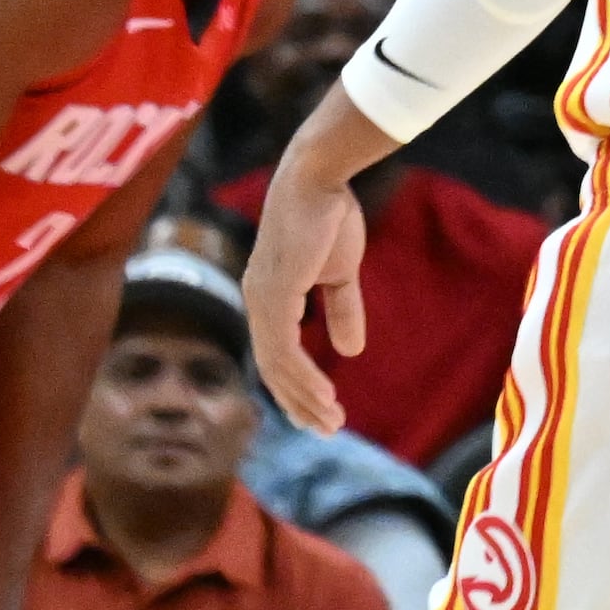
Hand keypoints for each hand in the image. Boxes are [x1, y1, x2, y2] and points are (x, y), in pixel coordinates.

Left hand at [241, 158, 372, 433]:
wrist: (320, 180)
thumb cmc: (330, 217)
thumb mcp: (342, 272)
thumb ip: (342, 310)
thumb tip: (350, 349)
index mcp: (270, 297)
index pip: (278, 354)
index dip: (298, 386)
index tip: (322, 410)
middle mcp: (258, 303)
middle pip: (274, 369)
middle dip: (301, 403)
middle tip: (329, 429)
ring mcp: (262, 301)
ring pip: (277, 367)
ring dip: (304, 397)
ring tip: (331, 420)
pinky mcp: (275, 296)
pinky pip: (285, 349)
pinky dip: (303, 376)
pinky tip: (325, 393)